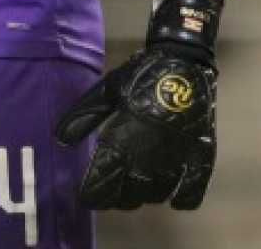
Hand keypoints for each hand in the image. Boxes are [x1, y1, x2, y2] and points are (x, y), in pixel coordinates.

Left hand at [54, 42, 215, 209]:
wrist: (183, 62)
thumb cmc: (139, 75)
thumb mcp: (105, 91)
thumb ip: (82, 116)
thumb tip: (60, 140)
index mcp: (124, 140)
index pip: (103, 181)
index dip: (92, 194)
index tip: (85, 197)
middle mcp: (150, 158)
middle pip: (129, 195)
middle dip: (115, 197)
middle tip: (108, 188)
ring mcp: (178, 160)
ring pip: (157, 195)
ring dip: (143, 195)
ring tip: (134, 187)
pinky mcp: (201, 157)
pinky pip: (193, 191)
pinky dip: (181, 198)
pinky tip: (172, 198)